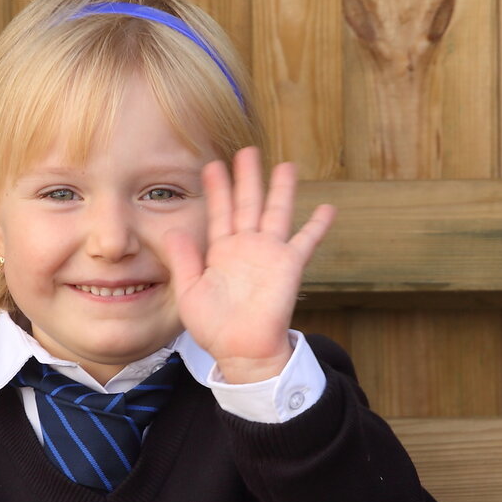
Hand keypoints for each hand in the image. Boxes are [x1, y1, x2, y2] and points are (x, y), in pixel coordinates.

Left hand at [163, 147, 334, 385]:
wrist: (240, 351)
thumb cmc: (214, 328)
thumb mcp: (190, 292)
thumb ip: (184, 260)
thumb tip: (173, 231)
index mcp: (222, 252)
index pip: (219, 212)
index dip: (217, 189)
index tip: (213, 165)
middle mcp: (247, 247)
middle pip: (248, 203)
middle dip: (248, 178)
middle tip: (248, 150)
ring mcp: (269, 254)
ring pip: (276, 212)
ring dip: (281, 189)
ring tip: (286, 165)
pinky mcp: (289, 266)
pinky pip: (306, 241)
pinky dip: (317, 225)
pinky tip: (328, 208)